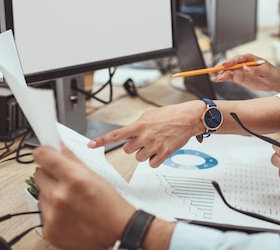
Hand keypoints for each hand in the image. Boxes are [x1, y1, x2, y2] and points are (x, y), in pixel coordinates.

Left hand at [32, 146, 134, 249]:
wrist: (118, 233)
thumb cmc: (112, 206)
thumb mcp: (97, 178)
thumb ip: (75, 162)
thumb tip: (61, 150)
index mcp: (74, 179)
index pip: (44, 157)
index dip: (43, 152)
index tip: (43, 152)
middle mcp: (60, 196)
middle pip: (39, 175)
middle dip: (50, 174)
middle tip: (64, 179)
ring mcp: (52, 215)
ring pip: (40, 194)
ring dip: (52, 193)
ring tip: (71, 200)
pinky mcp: (48, 230)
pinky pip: (43, 213)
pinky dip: (53, 211)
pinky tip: (69, 213)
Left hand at [88, 100, 203, 167]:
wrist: (188, 118)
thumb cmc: (171, 115)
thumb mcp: (150, 115)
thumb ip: (137, 125)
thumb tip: (129, 133)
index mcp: (139, 125)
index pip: (116, 135)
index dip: (101, 141)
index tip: (90, 145)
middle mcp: (145, 136)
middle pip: (128, 150)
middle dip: (134, 147)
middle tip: (145, 140)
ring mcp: (154, 145)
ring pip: (139, 158)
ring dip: (145, 153)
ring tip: (155, 143)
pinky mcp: (164, 153)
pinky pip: (152, 163)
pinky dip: (155, 159)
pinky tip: (161, 150)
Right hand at [213, 53, 279, 90]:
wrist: (276, 81)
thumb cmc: (273, 73)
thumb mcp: (266, 71)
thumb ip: (256, 70)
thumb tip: (245, 68)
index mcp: (250, 58)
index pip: (239, 58)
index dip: (231, 61)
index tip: (225, 65)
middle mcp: (243, 63)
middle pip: (231, 64)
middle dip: (222, 67)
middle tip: (215, 71)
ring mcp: (241, 71)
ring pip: (228, 71)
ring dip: (221, 73)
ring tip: (215, 77)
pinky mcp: (240, 78)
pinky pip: (230, 77)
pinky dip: (223, 78)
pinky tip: (218, 79)